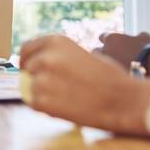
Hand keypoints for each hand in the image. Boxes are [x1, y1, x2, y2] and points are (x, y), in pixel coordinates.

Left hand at [18, 35, 149, 134]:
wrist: (123, 100)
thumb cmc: (109, 77)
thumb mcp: (82, 53)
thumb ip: (59, 56)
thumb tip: (42, 63)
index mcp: (55, 41)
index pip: (27, 49)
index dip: (27, 60)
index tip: (28, 68)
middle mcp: (45, 57)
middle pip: (27, 69)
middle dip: (36, 78)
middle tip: (54, 88)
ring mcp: (41, 80)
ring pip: (30, 88)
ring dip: (42, 93)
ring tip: (67, 97)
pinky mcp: (41, 101)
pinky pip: (35, 104)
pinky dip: (46, 108)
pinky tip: (67, 106)